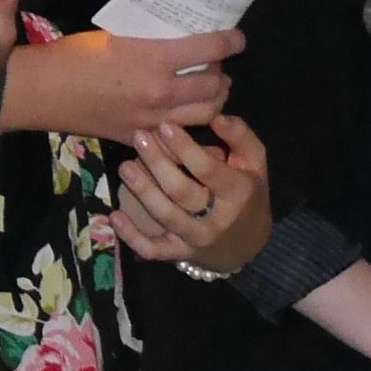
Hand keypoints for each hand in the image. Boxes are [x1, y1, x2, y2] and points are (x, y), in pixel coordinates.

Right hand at [17, 24, 245, 138]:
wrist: (41, 92)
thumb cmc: (74, 56)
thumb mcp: (117, 36)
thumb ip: (151, 40)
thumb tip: (175, 35)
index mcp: (156, 60)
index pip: (211, 50)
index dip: (231, 42)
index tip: (237, 38)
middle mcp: (161, 94)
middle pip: (215, 87)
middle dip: (222, 74)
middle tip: (216, 66)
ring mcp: (152, 121)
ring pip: (205, 116)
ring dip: (214, 101)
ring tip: (208, 91)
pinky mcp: (139, 138)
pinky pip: (178, 137)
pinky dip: (188, 126)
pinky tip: (184, 115)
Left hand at [112, 112, 269, 270]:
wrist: (248, 243)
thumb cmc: (248, 193)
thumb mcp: (255, 163)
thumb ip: (240, 137)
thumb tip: (217, 117)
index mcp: (238, 192)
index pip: (208, 169)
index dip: (185, 148)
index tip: (164, 126)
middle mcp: (217, 218)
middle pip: (181, 191)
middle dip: (158, 163)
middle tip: (139, 138)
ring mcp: (196, 238)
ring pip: (165, 216)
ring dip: (142, 191)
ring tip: (125, 167)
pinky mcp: (179, 253)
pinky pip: (153, 250)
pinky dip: (132, 236)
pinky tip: (115, 216)